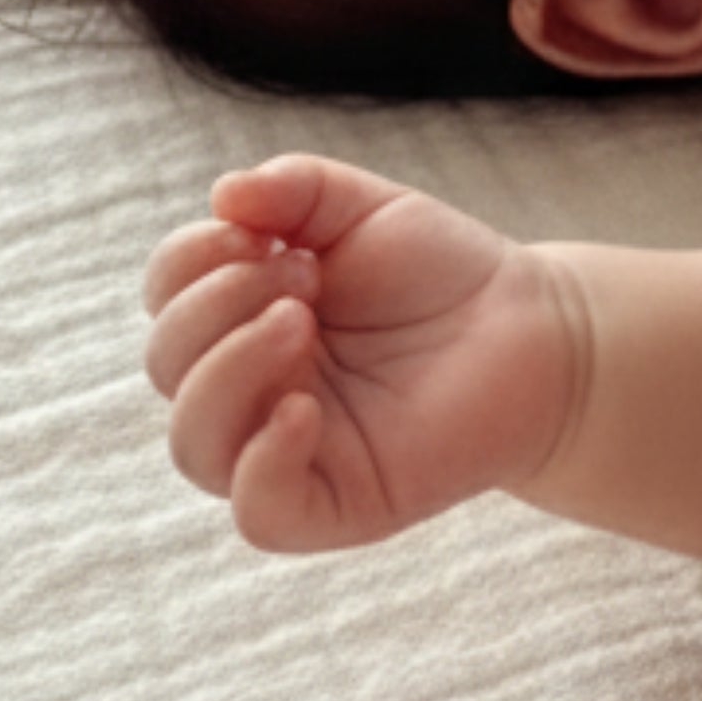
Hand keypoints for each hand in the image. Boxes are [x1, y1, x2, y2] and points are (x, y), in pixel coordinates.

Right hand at [141, 155, 583, 554]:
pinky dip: (263, 461)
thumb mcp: (364, 209)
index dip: (190, 260)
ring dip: (229, 372)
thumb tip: (222, 194)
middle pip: (168, 366)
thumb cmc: (442, 272)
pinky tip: (304, 409)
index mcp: (242, 318)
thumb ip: (292, 188)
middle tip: (303, 278)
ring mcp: (285, 451)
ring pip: (194, 444)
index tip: (261, 234)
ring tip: (300, 321)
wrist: (535, 329)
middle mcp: (250, 388)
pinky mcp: (332, 505)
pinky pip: (258, 512)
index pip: (166, 298)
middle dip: (218, 307)